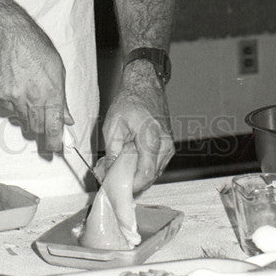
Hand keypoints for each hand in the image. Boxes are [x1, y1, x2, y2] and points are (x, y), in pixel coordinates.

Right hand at [0, 14, 71, 152]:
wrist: (8, 35)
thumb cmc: (35, 47)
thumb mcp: (57, 70)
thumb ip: (62, 98)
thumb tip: (67, 118)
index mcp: (51, 93)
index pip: (53, 128)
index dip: (54, 144)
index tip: (55, 150)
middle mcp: (32, 99)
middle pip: (37, 129)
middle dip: (42, 132)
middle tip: (44, 129)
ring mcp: (13, 98)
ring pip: (22, 121)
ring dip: (28, 117)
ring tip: (29, 97)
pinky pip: (8, 110)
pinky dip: (14, 105)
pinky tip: (16, 87)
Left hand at [100, 62, 174, 192]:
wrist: (145, 86)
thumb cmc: (130, 101)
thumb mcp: (113, 125)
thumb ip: (111, 152)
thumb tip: (106, 173)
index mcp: (151, 139)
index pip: (146, 173)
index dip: (132, 186)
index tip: (118, 189)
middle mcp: (165, 146)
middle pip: (150, 177)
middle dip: (131, 182)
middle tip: (111, 181)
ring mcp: (169, 147)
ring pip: (153, 173)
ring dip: (136, 176)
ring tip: (117, 171)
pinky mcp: (167, 148)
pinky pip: (155, 165)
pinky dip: (142, 169)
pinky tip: (127, 164)